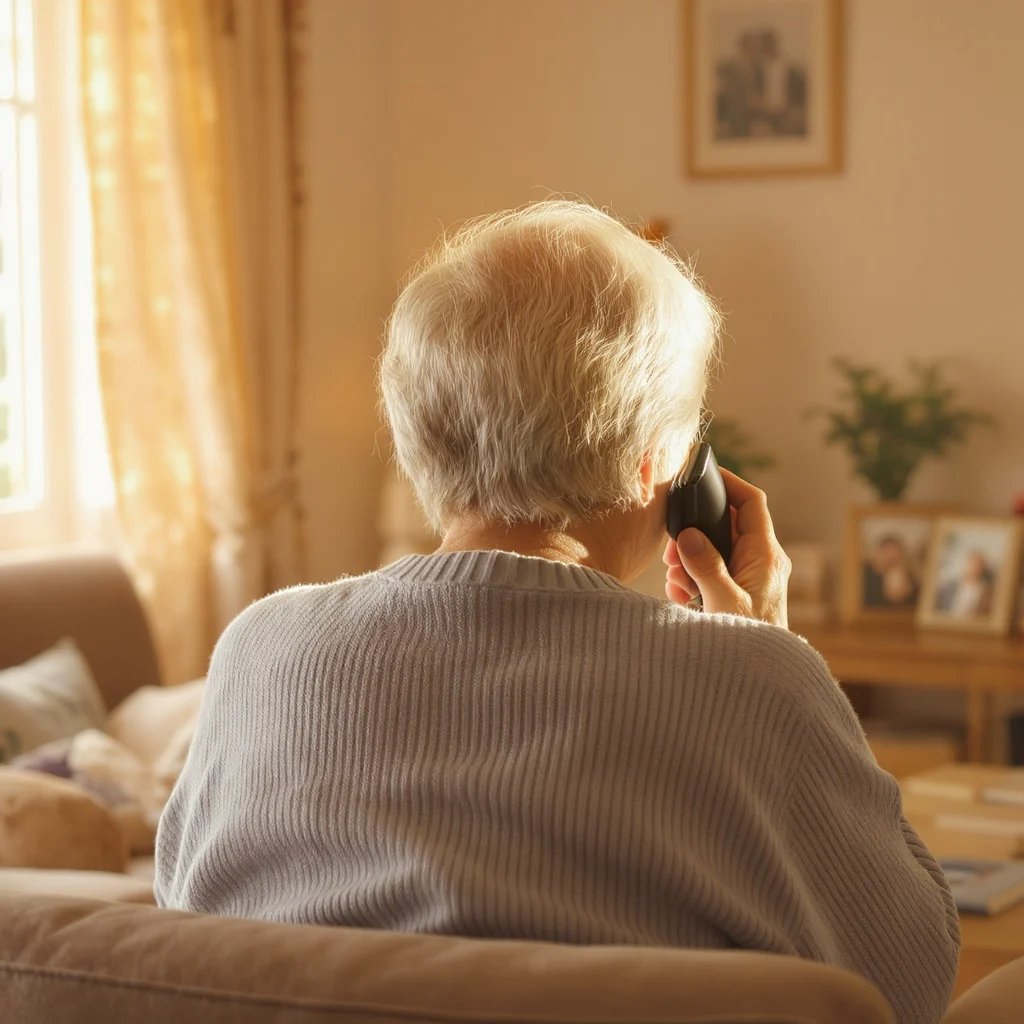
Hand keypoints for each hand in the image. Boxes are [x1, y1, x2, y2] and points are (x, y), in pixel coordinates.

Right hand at [662, 468, 790, 627]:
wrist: (760, 682)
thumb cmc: (750, 642)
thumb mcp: (722, 601)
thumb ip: (704, 565)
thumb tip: (687, 535)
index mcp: (766, 556)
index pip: (752, 502)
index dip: (730, 483)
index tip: (704, 475)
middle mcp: (762, 562)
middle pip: (726, 526)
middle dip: (695, 532)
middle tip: (671, 547)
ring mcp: (752, 578)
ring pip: (716, 550)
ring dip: (690, 558)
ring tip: (674, 576)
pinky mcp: (740, 594)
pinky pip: (714, 573)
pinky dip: (693, 578)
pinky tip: (680, 592)